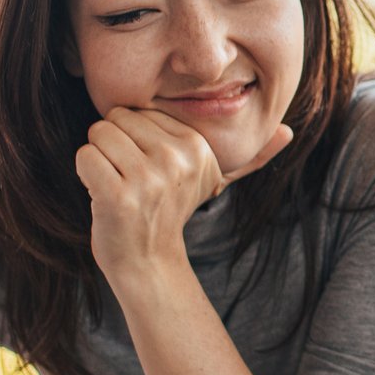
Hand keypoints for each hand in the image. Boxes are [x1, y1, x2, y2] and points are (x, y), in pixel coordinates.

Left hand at [75, 107, 293, 278]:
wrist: (149, 264)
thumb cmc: (169, 214)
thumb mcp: (212, 181)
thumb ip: (250, 157)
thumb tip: (289, 133)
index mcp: (197, 147)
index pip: (141, 110)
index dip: (135, 139)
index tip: (150, 171)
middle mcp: (178, 160)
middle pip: (116, 117)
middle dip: (113, 146)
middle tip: (129, 179)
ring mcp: (149, 180)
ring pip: (98, 135)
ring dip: (99, 161)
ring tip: (117, 187)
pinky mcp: (119, 197)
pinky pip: (85, 157)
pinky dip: (86, 175)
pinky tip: (103, 196)